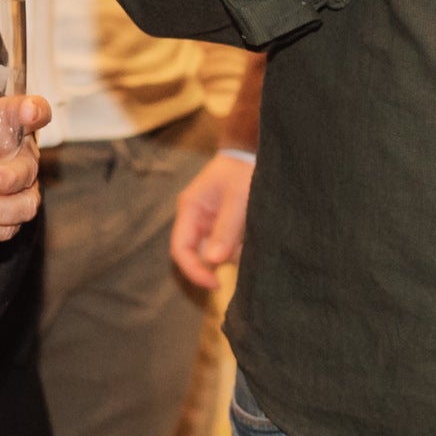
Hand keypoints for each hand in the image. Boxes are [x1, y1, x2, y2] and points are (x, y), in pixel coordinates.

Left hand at [0, 96, 52, 241]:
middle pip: (28, 168)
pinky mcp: (8, 214)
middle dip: (7, 178)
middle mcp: (20, 155)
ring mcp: (18, 188)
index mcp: (7, 122)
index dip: (36, 112)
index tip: (28, 113)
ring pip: (23, 205)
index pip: (34, 111)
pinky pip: (7, 228)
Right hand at [171, 153, 253, 286]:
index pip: (180, 250)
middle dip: (217, 263)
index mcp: (190, 209)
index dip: (194, 271)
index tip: (215, 284)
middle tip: (241, 258)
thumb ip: (225, 230)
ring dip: (233, 254)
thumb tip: (213, 261)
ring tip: (251, 235)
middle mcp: (196, 218)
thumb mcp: (237, 199)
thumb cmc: (243, 170)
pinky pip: (227, 246)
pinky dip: (240, 247)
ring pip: (215, 253)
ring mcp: (209, 222)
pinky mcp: (224, 225)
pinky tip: (252, 234)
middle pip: (197, 255)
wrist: (255, 151)